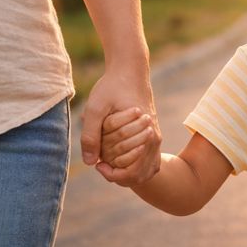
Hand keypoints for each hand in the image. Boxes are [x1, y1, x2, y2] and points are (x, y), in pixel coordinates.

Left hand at [80, 65, 161, 185]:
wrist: (130, 72)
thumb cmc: (112, 87)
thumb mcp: (95, 109)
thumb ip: (90, 136)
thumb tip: (90, 162)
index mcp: (145, 134)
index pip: (131, 172)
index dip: (111, 174)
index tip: (98, 163)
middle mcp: (154, 139)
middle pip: (139, 175)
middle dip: (118, 175)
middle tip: (102, 163)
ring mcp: (156, 138)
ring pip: (146, 171)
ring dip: (128, 173)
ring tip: (110, 164)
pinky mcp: (154, 135)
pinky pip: (150, 162)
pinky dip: (137, 167)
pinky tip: (121, 161)